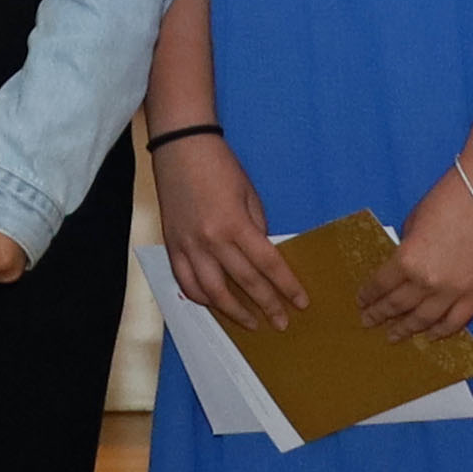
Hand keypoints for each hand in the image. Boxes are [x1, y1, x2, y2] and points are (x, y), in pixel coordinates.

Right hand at [150, 131, 308, 328]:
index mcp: (236, 224)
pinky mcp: (172, 247)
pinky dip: (202, 298)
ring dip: (233, 311)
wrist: (180, 148)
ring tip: (251, 323)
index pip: (268, 264)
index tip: (300, 303)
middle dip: (266, 305)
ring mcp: (188, 246)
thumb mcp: (249, 194)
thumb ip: (256, 228)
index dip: (286, 286)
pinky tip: (216, 304)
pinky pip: (186, 282)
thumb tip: (262, 257)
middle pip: (244, 282)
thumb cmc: (220, 166)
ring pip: (212, 292)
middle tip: (281, 323)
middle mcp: (211, 241)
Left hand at [362, 170, 472, 341]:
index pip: (381, 286)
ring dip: (406, 329)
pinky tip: (429, 335)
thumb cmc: (447, 200)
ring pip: (425, 320)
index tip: (361, 302)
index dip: (368, 296)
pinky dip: (441, 331)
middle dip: (380, 315)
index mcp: (407, 261)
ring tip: (393, 335)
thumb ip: (405, 250)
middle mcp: (428, 282)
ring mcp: (454, 291)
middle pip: (398, 306)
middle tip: (368, 322)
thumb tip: (402, 268)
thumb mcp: (413, 223)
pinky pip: (456, 321)